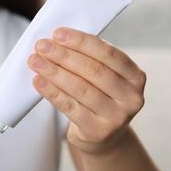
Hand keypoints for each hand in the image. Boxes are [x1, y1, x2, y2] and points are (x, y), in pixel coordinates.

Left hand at [28, 27, 145, 153]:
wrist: (101, 136)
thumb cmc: (97, 97)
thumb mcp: (103, 79)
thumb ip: (89, 60)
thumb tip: (56, 41)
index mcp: (135, 76)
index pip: (108, 53)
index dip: (81, 42)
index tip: (57, 33)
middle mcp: (131, 97)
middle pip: (93, 70)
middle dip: (63, 55)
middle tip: (41, 45)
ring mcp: (116, 116)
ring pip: (80, 88)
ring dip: (53, 72)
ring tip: (35, 61)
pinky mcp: (97, 131)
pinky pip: (69, 106)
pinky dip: (51, 91)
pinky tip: (37, 81)